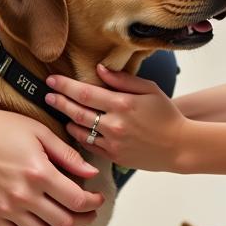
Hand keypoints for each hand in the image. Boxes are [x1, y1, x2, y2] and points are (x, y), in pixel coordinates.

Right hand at [0, 107, 105, 225]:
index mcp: (39, 173)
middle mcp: (24, 195)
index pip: (76, 200)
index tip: (99, 198)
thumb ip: (68, 155)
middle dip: (84, 219)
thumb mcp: (40, 133)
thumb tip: (92, 172)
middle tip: (91, 212)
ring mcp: (6, 209)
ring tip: (73, 224)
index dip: (93, 202)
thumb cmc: (2, 128)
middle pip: (64, 222)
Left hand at [44, 64, 185, 171]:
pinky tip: (75, 128)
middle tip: (46, 93)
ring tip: (58, 109)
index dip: (66, 86)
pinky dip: (79, 135)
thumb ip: (123, 80)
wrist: (178, 146)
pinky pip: (89, 145)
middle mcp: (114, 124)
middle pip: (77, 111)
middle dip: (59, 101)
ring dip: (66, 119)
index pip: (86, 93)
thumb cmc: (166, 115)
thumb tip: (99, 69)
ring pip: (79, 130)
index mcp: (123, 104)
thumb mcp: (150, 89)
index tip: (52, 80)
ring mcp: (112, 142)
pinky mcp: (113, 156)